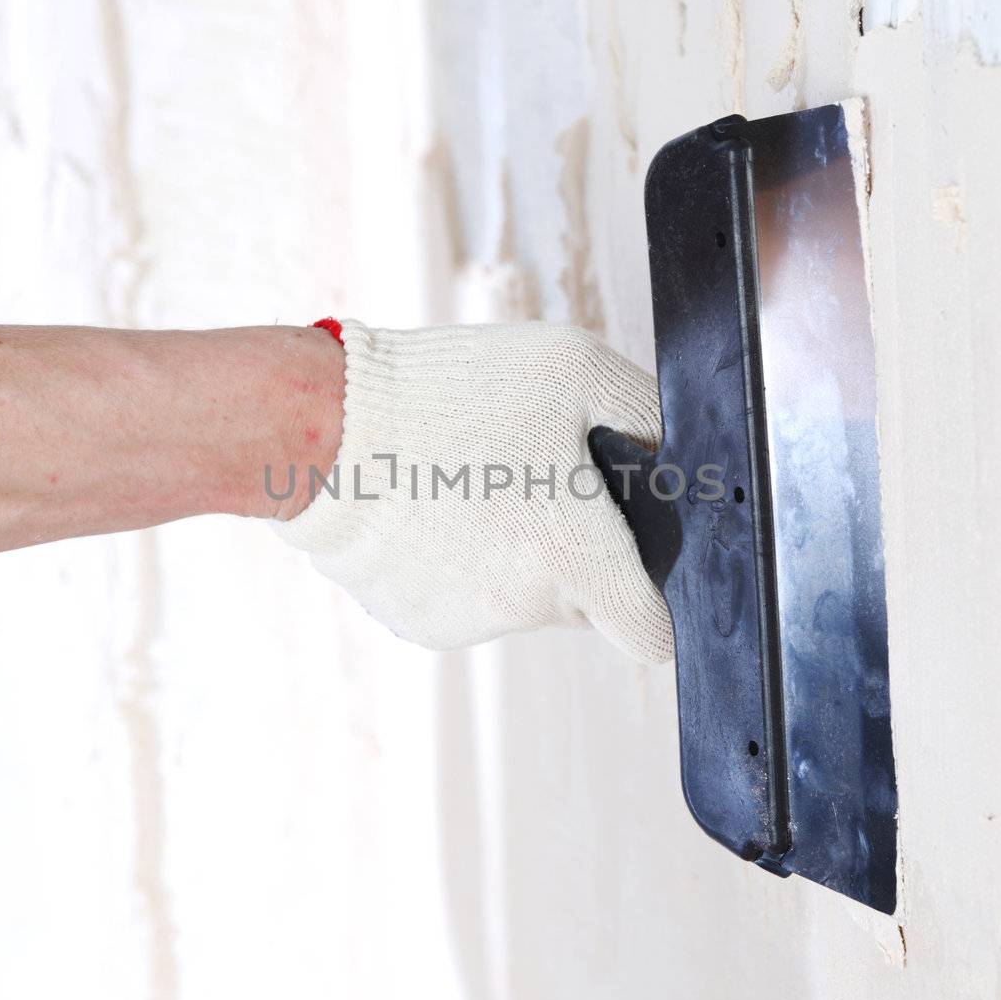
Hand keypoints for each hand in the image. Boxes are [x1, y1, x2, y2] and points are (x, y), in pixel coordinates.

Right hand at [274, 320, 672, 661]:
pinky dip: (462, 565)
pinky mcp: (418, 623)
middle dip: (580, 557)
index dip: (654, 600)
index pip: (652, 633)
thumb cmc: (449, 394)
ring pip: (523, 600)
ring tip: (475, 484)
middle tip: (543, 485)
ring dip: (516, 555)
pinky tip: (435, 509)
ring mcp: (469, 621)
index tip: (637, 564)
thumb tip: (675, 452)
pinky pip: (465, 600)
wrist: (325, 430)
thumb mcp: (573, 366)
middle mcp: (527, 606)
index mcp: (577, 558)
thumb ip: (645, 414)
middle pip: (586, 606)